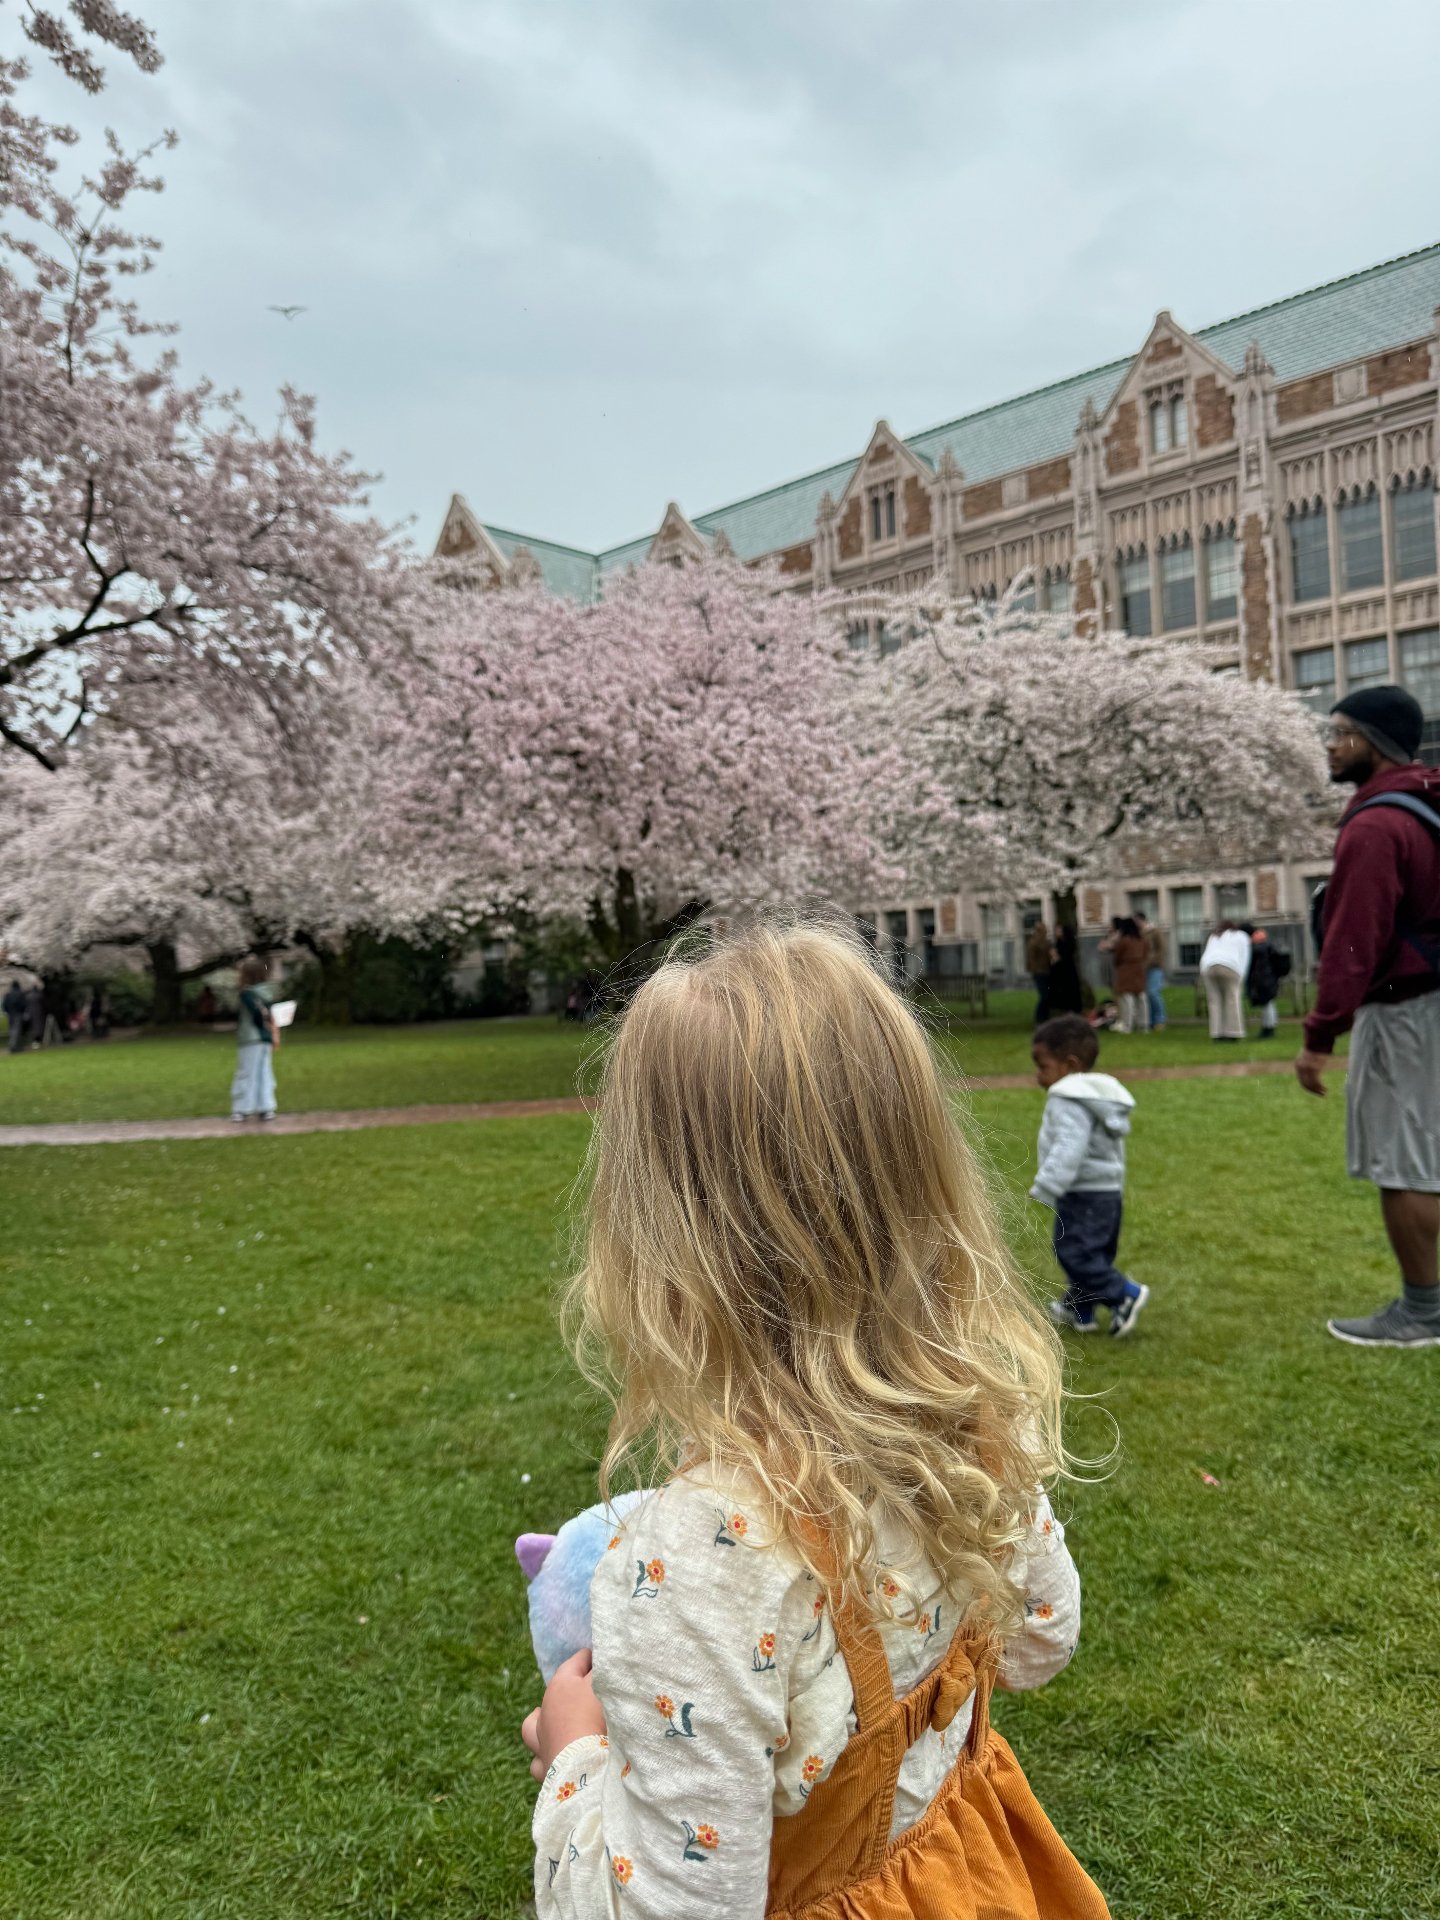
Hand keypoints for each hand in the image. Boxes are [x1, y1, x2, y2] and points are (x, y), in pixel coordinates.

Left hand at [521, 1649, 606, 1782]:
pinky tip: (557, 1758)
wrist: (586, 1769)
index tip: (606, 1658)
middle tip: (589, 1690)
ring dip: (544, 1723)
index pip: (578, 1660)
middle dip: (569, 1688)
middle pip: (555, 1691)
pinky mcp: (545, 1771)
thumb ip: (605, 1671)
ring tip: (556, 1724)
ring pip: (533, 1726)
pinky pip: (539, 1761)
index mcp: (560, 1686)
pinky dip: (546, 1756)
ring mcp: (541, 1743)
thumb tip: (605, 1662)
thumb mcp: (607, 1685)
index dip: (593, 1657)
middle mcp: (545, 1712)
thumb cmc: (597, 1718)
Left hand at [1294, 1048, 1328, 1096]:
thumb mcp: (1309, 1056)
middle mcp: (1300, 1068)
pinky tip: (1325, 1089)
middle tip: (1322, 1095)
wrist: (1318, 1039)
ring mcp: (1307, 1068)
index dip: (1309, 1088)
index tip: (1316, 1091)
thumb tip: (1313, 1071)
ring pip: (1311, 1085)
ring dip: (1318, 1090)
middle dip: (1313, 1091)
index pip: (1302, 1081)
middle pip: (1305, 1084)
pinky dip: (1320, 1087)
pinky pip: (1316, 1082)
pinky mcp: (1314, 1068)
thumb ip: (1308, 1064)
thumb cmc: (1316, 1047)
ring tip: (1325, 1093)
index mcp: (1298, 1065)